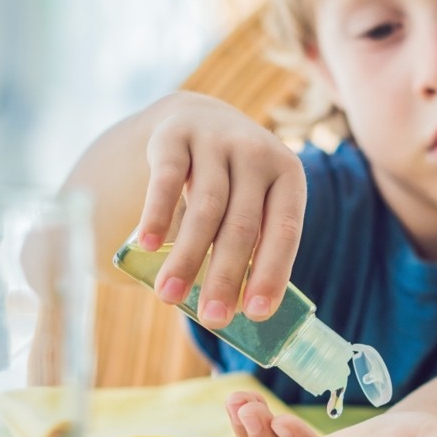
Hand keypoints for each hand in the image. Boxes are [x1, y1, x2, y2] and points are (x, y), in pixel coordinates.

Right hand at [138, 93, 306, 328]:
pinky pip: (167, 179)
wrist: (197, 117)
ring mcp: (216, 141)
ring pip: (205, 208)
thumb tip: (236, 309)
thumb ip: (250, 245)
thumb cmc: (232, 181)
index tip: (257, 314)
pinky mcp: (175, 136)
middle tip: (212, 319)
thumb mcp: (254, 202)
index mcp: (288, 175)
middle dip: (226, 277)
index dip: (272, 273)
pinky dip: (157, 214)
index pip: (284, 231)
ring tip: (169, 296)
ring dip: (188, 257)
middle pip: (242, 225)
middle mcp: (256, 153)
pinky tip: (148, 246)